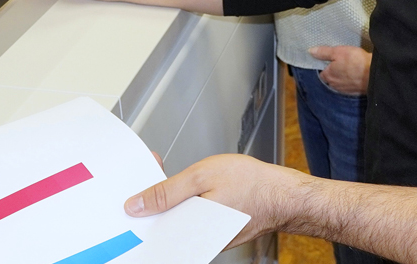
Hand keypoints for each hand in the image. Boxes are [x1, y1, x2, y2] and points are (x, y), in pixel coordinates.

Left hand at [125, 154, 305, 246]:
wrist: (282, 196)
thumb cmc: (250, 184)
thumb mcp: (201, 177)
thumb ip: (167, 192)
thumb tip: (137, 205)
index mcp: (189, 233)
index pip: (151, 225)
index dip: (140, 204)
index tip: (134, 188)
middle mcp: (196, 243)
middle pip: (163, 223)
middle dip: (154, 199)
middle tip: (156, 172)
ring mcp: (206, 241)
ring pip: (177, 222)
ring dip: (171, 201)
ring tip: (174, 178)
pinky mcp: (214, 236)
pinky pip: (191, 222)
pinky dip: (186, 205)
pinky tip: (191, 189)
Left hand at [309, 45, 370, 94]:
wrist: (374, 74)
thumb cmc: (355, 61)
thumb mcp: (338, 52)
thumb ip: (323, 52)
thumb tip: (310, 51)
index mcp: (328, 76)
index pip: (322, 73)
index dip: (325, 67)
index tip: (330, 61)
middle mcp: (334, 85)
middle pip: (330, 79)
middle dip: (333, 73)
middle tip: (340, 63)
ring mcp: (345, 90)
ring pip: (340, 83)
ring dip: (342, 78)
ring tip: (348, 69)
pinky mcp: (355, 92)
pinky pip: (349, 87)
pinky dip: (350, 82)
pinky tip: (355, 76)